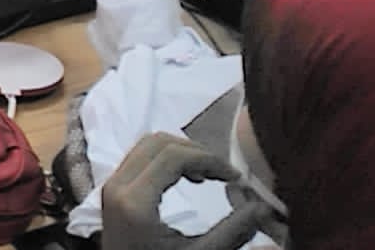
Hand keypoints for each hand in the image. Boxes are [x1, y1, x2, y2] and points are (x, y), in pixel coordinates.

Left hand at [101, 133, 265, 249]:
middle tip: (224, 173)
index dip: (208, 159)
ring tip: (210, 175)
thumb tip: (263, 208)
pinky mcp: (113, 187)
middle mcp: (117, 186)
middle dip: (196, 152)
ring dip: (182, 152)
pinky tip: (190, 177)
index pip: (172, 156)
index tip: (235, 176)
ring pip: (147, 145)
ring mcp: (111, 184)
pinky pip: (140, 157)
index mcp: (135, 202)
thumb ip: (232, 232)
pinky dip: (167, 158)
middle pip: (158, 143)